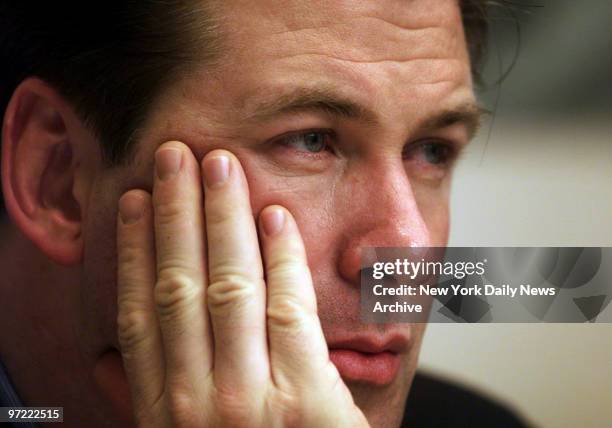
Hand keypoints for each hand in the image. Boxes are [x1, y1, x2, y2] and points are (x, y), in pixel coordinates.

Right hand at [116, 141, 368, 426]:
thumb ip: (149, 404)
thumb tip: (114, 359)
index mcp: (163, 410)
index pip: (139, 313)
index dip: (132, 251)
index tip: (132, 201)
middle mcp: (196, 401)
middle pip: (178, 286)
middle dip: (174, 214)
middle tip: (174, 155)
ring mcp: (251, 401)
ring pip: (228, 288)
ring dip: (221, 220)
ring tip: (217, 164)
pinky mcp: (307, 402)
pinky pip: (289, 313)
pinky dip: (281, 260)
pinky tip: (273, 217)